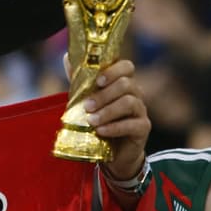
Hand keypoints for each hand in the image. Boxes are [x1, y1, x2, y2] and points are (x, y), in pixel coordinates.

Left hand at [85, 59, 149, 181]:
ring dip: (107, 111)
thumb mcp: (86, 99)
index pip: (127, 67)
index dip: (113, 70)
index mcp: (122, 83)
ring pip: (129, 102)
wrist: (113, 152)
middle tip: (87, 106)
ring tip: (91, 121)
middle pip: (126, 84)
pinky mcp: (143, 128)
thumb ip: (79, 80)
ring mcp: (141, 111)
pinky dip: (114, 127)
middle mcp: (135, 94)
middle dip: (104, 94)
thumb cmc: (99, 121)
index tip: (97, 81)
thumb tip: (67, 58)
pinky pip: (132, 124)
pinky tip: (101, 131)